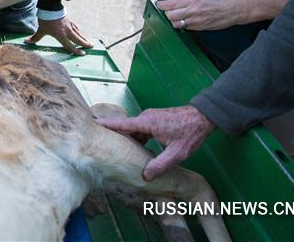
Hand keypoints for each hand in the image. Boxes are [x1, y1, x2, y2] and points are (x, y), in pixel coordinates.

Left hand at [27, 16, 92, 55]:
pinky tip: (81, 33)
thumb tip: (27, 42)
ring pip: (78, 33)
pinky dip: (80, 31)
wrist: (50, 7)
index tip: (82, 54)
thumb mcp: (40, 30)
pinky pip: (76, 28)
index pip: (69, 45)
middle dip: (84, 44)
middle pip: (77, 39)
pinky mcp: (69, 21)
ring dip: (84, 38)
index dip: (76, 50)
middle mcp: (67, 31)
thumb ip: (35, 37)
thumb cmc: (45, 19)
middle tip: (91, 47)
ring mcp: (69, 25)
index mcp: (60, 35)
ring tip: (89, 42)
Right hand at [97, 105, 215, 179]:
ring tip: (124, 153)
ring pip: (135, 130)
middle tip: (106, 147)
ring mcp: (150, 117)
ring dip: (131, 140)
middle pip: (126, 129)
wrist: (203, 117)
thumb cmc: (190, 133)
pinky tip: (142, 149)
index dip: (106, 125)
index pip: (121, 124)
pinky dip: (139, 138)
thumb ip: (160, 164)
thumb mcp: (177, 153)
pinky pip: (141, 129)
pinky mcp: (155, 119)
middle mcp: (146, 117)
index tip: (91, 123)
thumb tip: (145, 176)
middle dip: (117, 138)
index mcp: (147, 123)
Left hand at [156, 0, 243, 30]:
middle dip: (166, 13)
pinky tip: (187, 20)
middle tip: (168, 9)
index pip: (169, 4)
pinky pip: (187, 28)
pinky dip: (184, 25)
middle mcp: (192, 11)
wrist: (238, 8)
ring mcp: (197, 21)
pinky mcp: (202, 28)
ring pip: (176, 24)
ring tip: (177, 15)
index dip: (161, 4)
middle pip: (170, 16)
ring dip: (174, 20)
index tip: (159, 3)